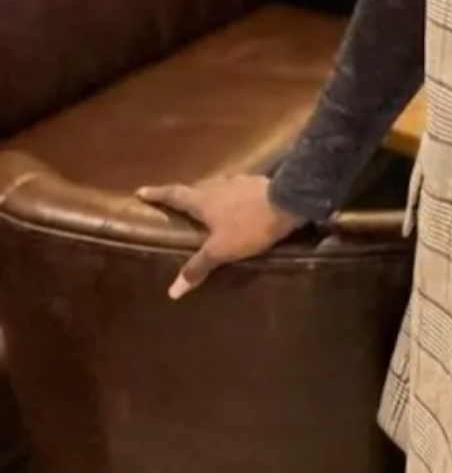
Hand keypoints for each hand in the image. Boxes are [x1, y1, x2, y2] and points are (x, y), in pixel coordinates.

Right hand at [137, 175, 303, 299]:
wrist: (289, 202)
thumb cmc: (249, 226)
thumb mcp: (221, 250)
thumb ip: (198, 267)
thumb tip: (172, 291)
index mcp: (204, 200)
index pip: (174, 195)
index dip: (157, 194)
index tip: (141, 191)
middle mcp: (219, 186)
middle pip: (196, 188)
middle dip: (183, 195)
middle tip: (175, 201)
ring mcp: (240, 182)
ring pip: (218, 186)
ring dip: (209, 194)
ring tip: (206, 204)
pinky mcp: (259, 184)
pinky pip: (237, 189)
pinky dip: (231, 195)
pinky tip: (237, 202)